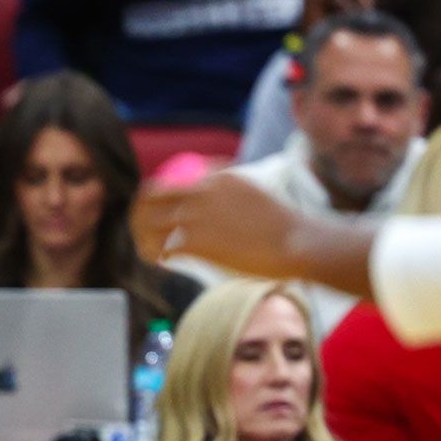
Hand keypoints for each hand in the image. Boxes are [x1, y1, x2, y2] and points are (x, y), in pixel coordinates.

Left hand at [136, 170, 304, 281]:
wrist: (299, 242)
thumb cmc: (283, 226)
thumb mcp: (253, 195)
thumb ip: (229, 195)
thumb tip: (220, 205)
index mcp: (216, 177)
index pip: (173, 181)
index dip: (162, 200)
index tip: (164, 216)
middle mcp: (201, 191)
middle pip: (150, 195)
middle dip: (141, 214)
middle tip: (145, 232)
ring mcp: (196, 215)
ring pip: (148, 221)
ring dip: (144, 237)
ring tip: (150, 252)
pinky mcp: (196, 241)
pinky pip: (161, 247)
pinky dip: (155, 255)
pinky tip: (162, 263)